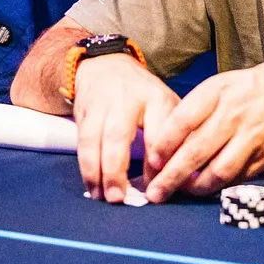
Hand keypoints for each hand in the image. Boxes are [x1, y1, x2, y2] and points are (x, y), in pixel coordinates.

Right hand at [72, 53, 179, 203]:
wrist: (105, 66)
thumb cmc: (143, 94)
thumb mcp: (166, 105)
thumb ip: (174, 136)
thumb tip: (180, 176)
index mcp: (156, 98)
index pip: (158, 131)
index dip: (157, 160)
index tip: (159, 184)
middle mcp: (126, 100)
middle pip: (118, 136)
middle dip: (117, 169)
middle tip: (120, 198)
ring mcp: (101, 107)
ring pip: (94, 141)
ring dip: (97, 172)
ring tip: (103, 197)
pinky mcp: (83, 114)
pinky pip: (83, 144)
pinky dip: (86, 168)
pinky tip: (92, 187)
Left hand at [144, 60, 263, 201]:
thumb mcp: (229, 83)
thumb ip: (202, 107)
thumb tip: (171, 139)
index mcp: (220, 90)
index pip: (181, 121)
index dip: (162, 146)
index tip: (151, 161)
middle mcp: (234, 113)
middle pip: (194, 152)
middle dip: (170, 177)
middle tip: (155, 193)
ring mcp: (252, 137)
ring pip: (216, 171)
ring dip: (195, 187)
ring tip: (182, 192)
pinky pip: (238, 176)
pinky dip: (221, 185)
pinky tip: (209, 187)